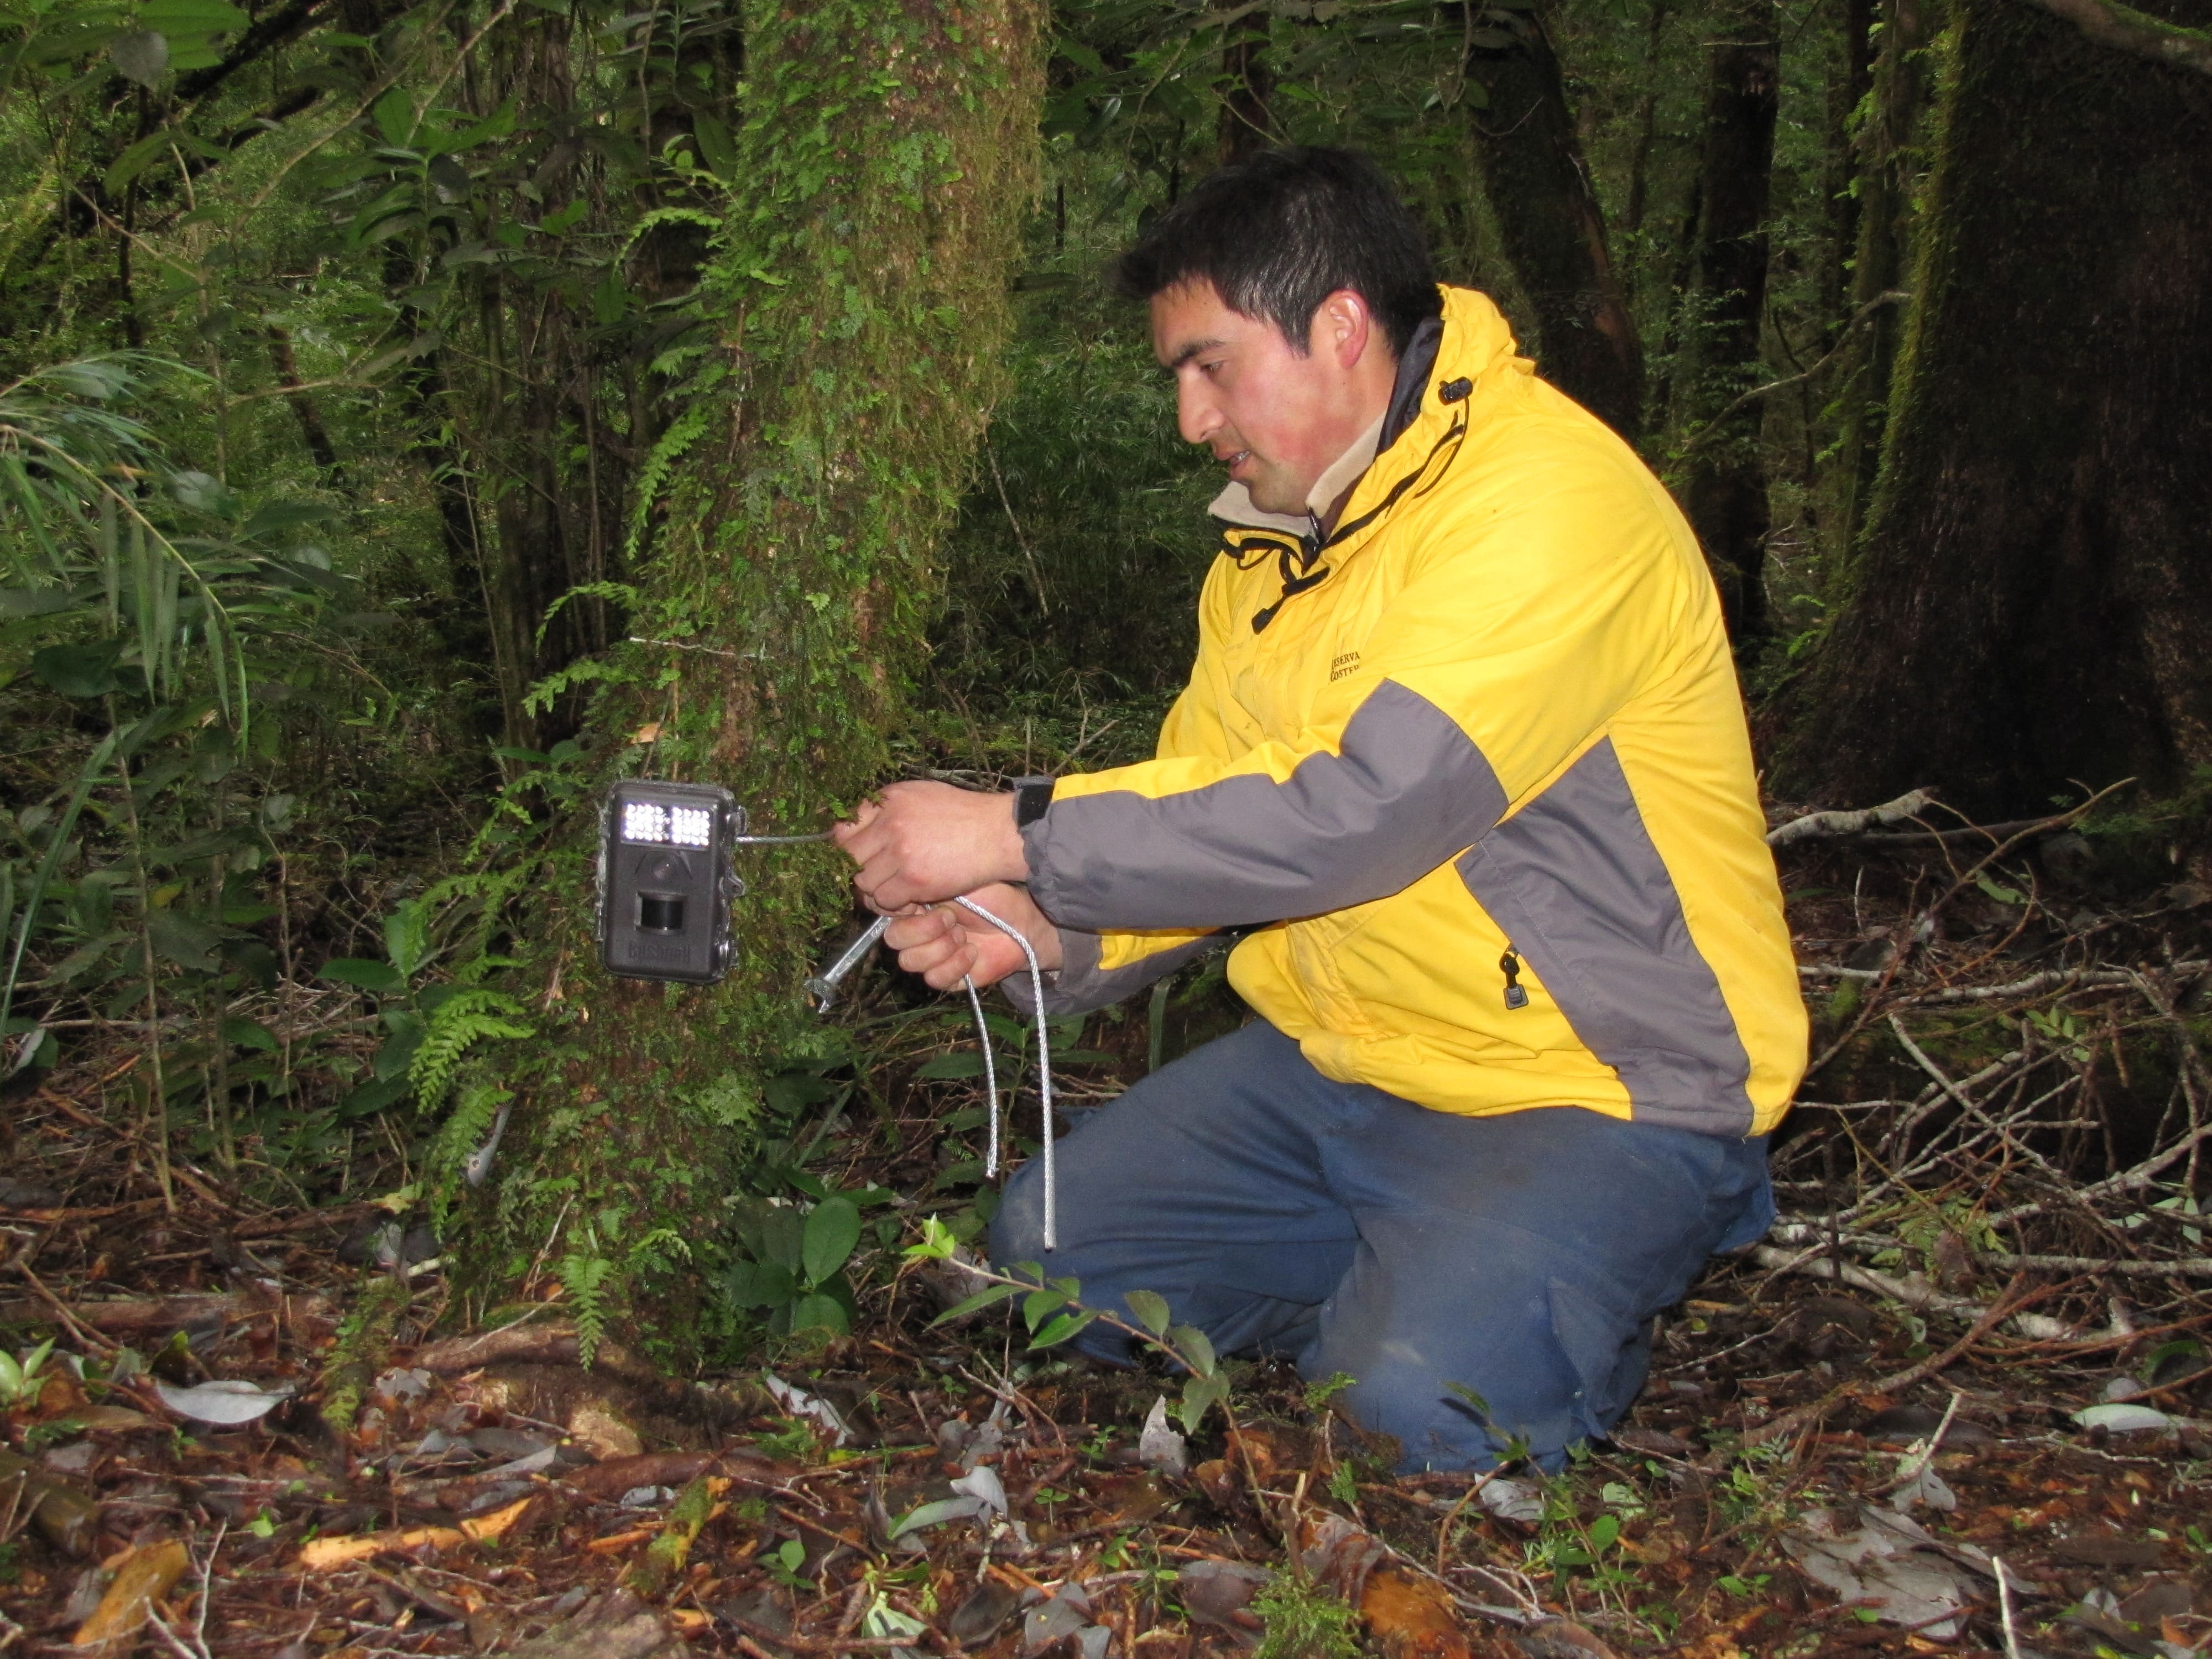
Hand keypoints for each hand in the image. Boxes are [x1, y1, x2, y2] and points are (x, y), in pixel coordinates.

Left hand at [832, 781, 1028, 911]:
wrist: (997, 833)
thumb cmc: (964, 814)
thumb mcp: (923, 794)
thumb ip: (890, 807)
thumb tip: (861, 825)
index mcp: (890, 800)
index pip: (844, 827)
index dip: (847, 845)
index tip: (858, 856)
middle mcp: (890, 824)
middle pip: (849, 857)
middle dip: (859, 870)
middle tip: (876, 876)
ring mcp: (901, 853)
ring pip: (864, 883)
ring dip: (877, 889)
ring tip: (897, 888)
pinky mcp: (914, 880)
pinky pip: (886, 900)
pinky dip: (895, 903)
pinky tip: (911, 897)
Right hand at [883, 884, 1061, 991]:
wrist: (1020, 924)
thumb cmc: (990, 899)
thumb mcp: (955, 884)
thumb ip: (924, 889)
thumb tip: (900, 898)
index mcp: (915, 908)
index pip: (886, 913)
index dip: (899, 910)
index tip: (923, 901)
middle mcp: (918, 934)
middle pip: (893, 940)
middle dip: (923, 928)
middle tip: (951, 918)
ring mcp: (930, 957)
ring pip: (910, 962)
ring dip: (941, 946)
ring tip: (964, 935)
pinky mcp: (946, 978)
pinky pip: (934, 978)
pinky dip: (955, 964)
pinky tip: (972, 952)